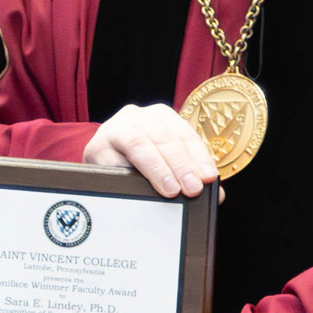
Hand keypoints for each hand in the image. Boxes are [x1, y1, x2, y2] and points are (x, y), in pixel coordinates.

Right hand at [84, 103, 218, 197]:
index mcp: (159, 117)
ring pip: (139, 143)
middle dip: (181, 164)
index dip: (198, 155)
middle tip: (192, 188)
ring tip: (171, 189)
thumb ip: (190, 175)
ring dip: (158, 168)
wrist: (101, 163)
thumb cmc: (138, 164)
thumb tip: (216, 195)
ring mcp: (115, 129)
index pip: (183, 133)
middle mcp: (137, 117)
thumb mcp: (166, 164)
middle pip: (163, 137)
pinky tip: (139, 186)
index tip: (208, 177)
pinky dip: (128, 172)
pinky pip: (112, 159)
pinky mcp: (96, 147)